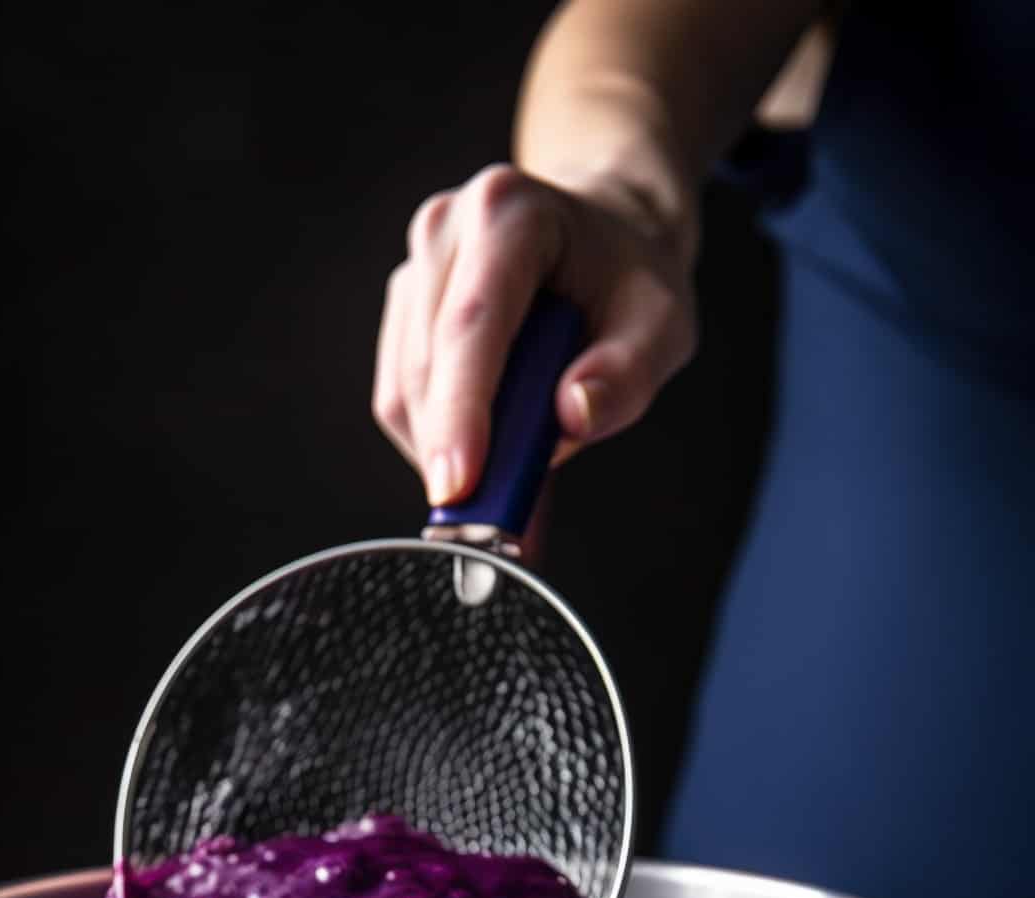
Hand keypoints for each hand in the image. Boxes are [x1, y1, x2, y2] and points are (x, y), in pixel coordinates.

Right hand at [372, 162, 697, 505]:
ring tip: (514, 474)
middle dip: (458, 452)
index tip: (460, 487)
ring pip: (404, 394)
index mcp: (509, 215)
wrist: (603, 241)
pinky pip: (401, 401)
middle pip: (428, 368)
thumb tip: (573, 417)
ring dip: (450, 453)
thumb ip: (628, 374)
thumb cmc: (628, 279)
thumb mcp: (662, 324)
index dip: (460, 412)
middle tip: (507, 516)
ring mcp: (416, 273)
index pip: (471, 326)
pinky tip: (490, 447)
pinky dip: (441, 443)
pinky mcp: (403, 316)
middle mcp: (446, 233)